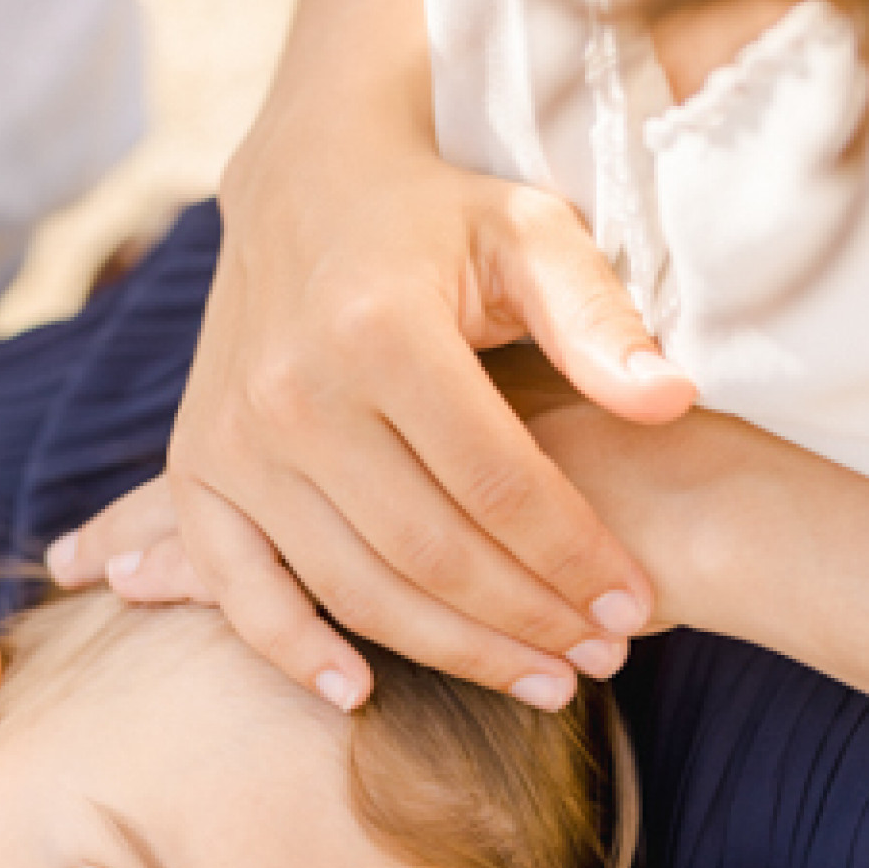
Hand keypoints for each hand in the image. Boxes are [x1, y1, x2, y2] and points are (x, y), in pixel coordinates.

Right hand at [50, 148, 694, 711]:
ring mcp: (235, 441)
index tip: (635, 602)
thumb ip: (599, 319)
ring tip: (540, 680)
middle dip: (527, 620)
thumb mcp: (530, 233)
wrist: (306, 176)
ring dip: (451, 652)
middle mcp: (294, 393)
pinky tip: (362, 691)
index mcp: (380, 331)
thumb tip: (670, 402)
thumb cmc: (440, 210)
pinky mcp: (198, 471)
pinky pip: (241, 592)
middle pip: (431, 553)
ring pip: (355, 588)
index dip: (573, 555)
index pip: (498, 483)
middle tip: (602, 657)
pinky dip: (295, 652)